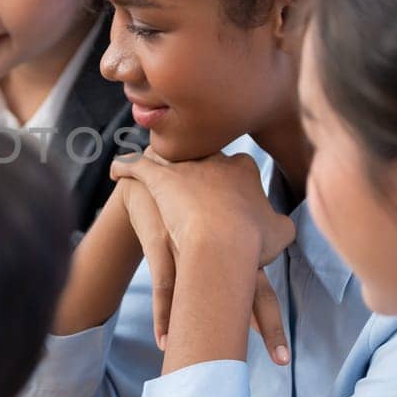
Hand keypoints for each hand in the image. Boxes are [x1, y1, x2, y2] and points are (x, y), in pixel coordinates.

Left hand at [111, 151, 294, 266]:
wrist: (224, 241)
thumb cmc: (253, 240)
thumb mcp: (280, 233)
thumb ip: (280, 225)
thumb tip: (281, 226)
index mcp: (244, 170)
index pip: (237, 165)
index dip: (230, 179)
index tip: (226, 192)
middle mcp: (215, 160)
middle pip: (201, 157)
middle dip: (195, 166)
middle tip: (188, 183)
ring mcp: (186, 166)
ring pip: (167, 155)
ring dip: (157, 160)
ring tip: (149, 165)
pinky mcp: (160, 177)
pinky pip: (136, 166)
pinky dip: (125, 167)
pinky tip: (116, 171)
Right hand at [113, 156, 293, 364]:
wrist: (151, 177)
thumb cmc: (190, 198)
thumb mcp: (221, 207)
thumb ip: (243, 231)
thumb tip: (259, 266)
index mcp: (241, 237)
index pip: (262, 280)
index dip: (270, 316)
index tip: (283, 355)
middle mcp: (223, 241)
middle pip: (252, 287)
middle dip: (269, 325)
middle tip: (283, 360)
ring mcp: (193, 242)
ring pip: (202, 290)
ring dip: (203, 328)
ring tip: (206, 360)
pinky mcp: (161, 241)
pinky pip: (164, 283)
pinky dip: (165, 316)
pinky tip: (165, 341)